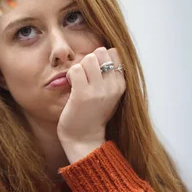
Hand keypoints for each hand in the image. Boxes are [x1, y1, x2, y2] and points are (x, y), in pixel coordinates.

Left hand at [57, 47, 125, 163]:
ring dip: (79, 67)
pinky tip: (71, 86)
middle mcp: (113, 86)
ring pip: (88, 58)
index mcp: (121, 84)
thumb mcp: (109, 95)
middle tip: (84, 77)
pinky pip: (75, 69)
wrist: (84, 139)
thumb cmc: (92, 116)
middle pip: (100, 52)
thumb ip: (110, 76)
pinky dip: (70, 75)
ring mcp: (98, 91)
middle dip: (88, 61)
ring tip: (77, 82)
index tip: (94, 73)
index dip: (100, 58)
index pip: (114, 53)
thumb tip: (104, 51)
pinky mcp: (83, 95)